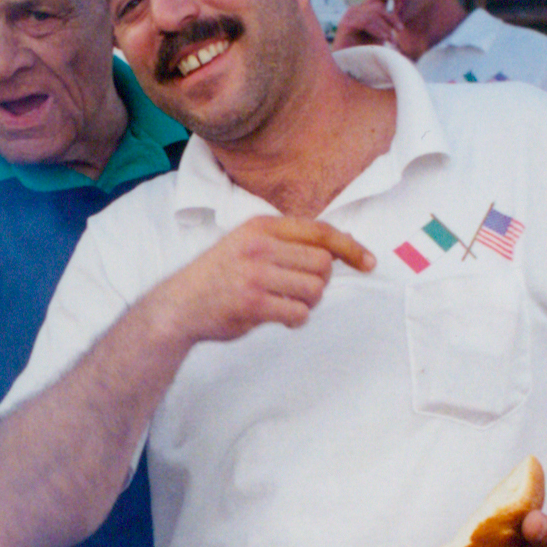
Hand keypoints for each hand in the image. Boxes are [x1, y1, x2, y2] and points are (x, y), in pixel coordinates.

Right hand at [156, 215, 373, 345]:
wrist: (178, 306)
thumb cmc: (218, 277)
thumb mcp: (247, 244)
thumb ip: (286, 243)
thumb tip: (339, 248)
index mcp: (260, 227)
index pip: (320, 232)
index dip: (350, 247)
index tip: (368, 261)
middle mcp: (258, 247)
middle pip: (323, 264)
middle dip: (320, 282)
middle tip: (301, 291)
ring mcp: (254, 275)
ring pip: (314, 290)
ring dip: (308, 303)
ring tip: (288, 304)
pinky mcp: (252, 304)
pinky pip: (298, 313)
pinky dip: (295, 319)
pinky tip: (279, 317)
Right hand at [332, 0, 404, 51]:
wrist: (349, 65)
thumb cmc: (366, 50)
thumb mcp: (381, 32)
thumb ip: (388, 19)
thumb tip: (400, 3)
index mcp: (363, 10)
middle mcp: (355, 10)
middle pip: (378, 5)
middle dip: (392, 17)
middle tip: (400, 30)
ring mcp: (349, 16)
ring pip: (373, 13)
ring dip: (385, 27)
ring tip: (391, 40)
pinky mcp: (345, 24)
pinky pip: (366, 22)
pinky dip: (377, 30)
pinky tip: (384, 39)